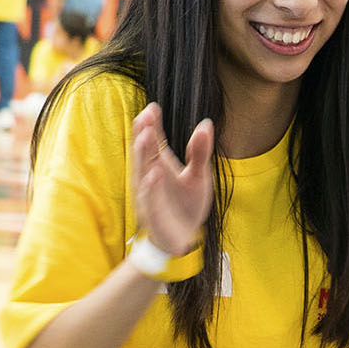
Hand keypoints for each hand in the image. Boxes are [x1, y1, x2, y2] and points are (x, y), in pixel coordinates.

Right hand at [131, 103, 213, 257]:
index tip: (153, 108)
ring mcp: (149, 194)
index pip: (153, 140)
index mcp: (160, 164)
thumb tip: (206, 124)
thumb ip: (200, 152)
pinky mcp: (153, 213)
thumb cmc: (187, 204)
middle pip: (144, 152)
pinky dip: (151, 187)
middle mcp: (150, 176)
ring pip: (142, 172)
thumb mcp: (199, 176)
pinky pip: (150, 198)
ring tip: (144, 136)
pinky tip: (154, 174)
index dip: (151, 124)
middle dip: (143, 134)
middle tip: (145, 115)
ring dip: (142, 154)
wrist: (184, 239)